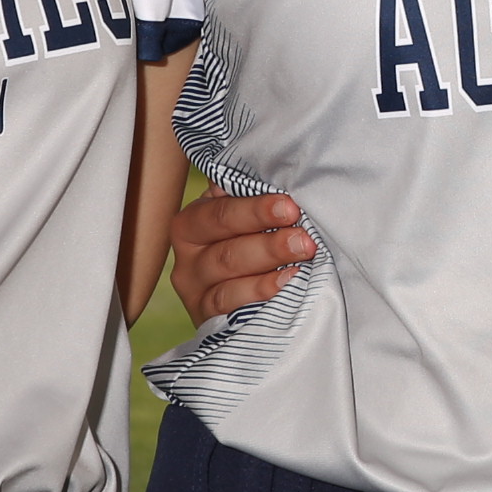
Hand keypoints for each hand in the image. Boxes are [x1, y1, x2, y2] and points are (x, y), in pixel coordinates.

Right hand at [168, 187, 313, 325]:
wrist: (248, 294)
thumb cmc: (252, 240)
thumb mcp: (247, 217)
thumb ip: (249, 197)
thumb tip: (272, 173)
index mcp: (193, 222)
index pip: (219, 213)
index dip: (255, 209)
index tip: (290, 206)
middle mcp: (187, 257)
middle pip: (225, 248)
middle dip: (269, 242)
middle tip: (303, 238)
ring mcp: (195, 290)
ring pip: (228, 276)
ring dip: (269, 265)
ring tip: (302, 255)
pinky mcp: (207, 318)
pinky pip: (230, 304)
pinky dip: (260, 292)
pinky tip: (287, 283)